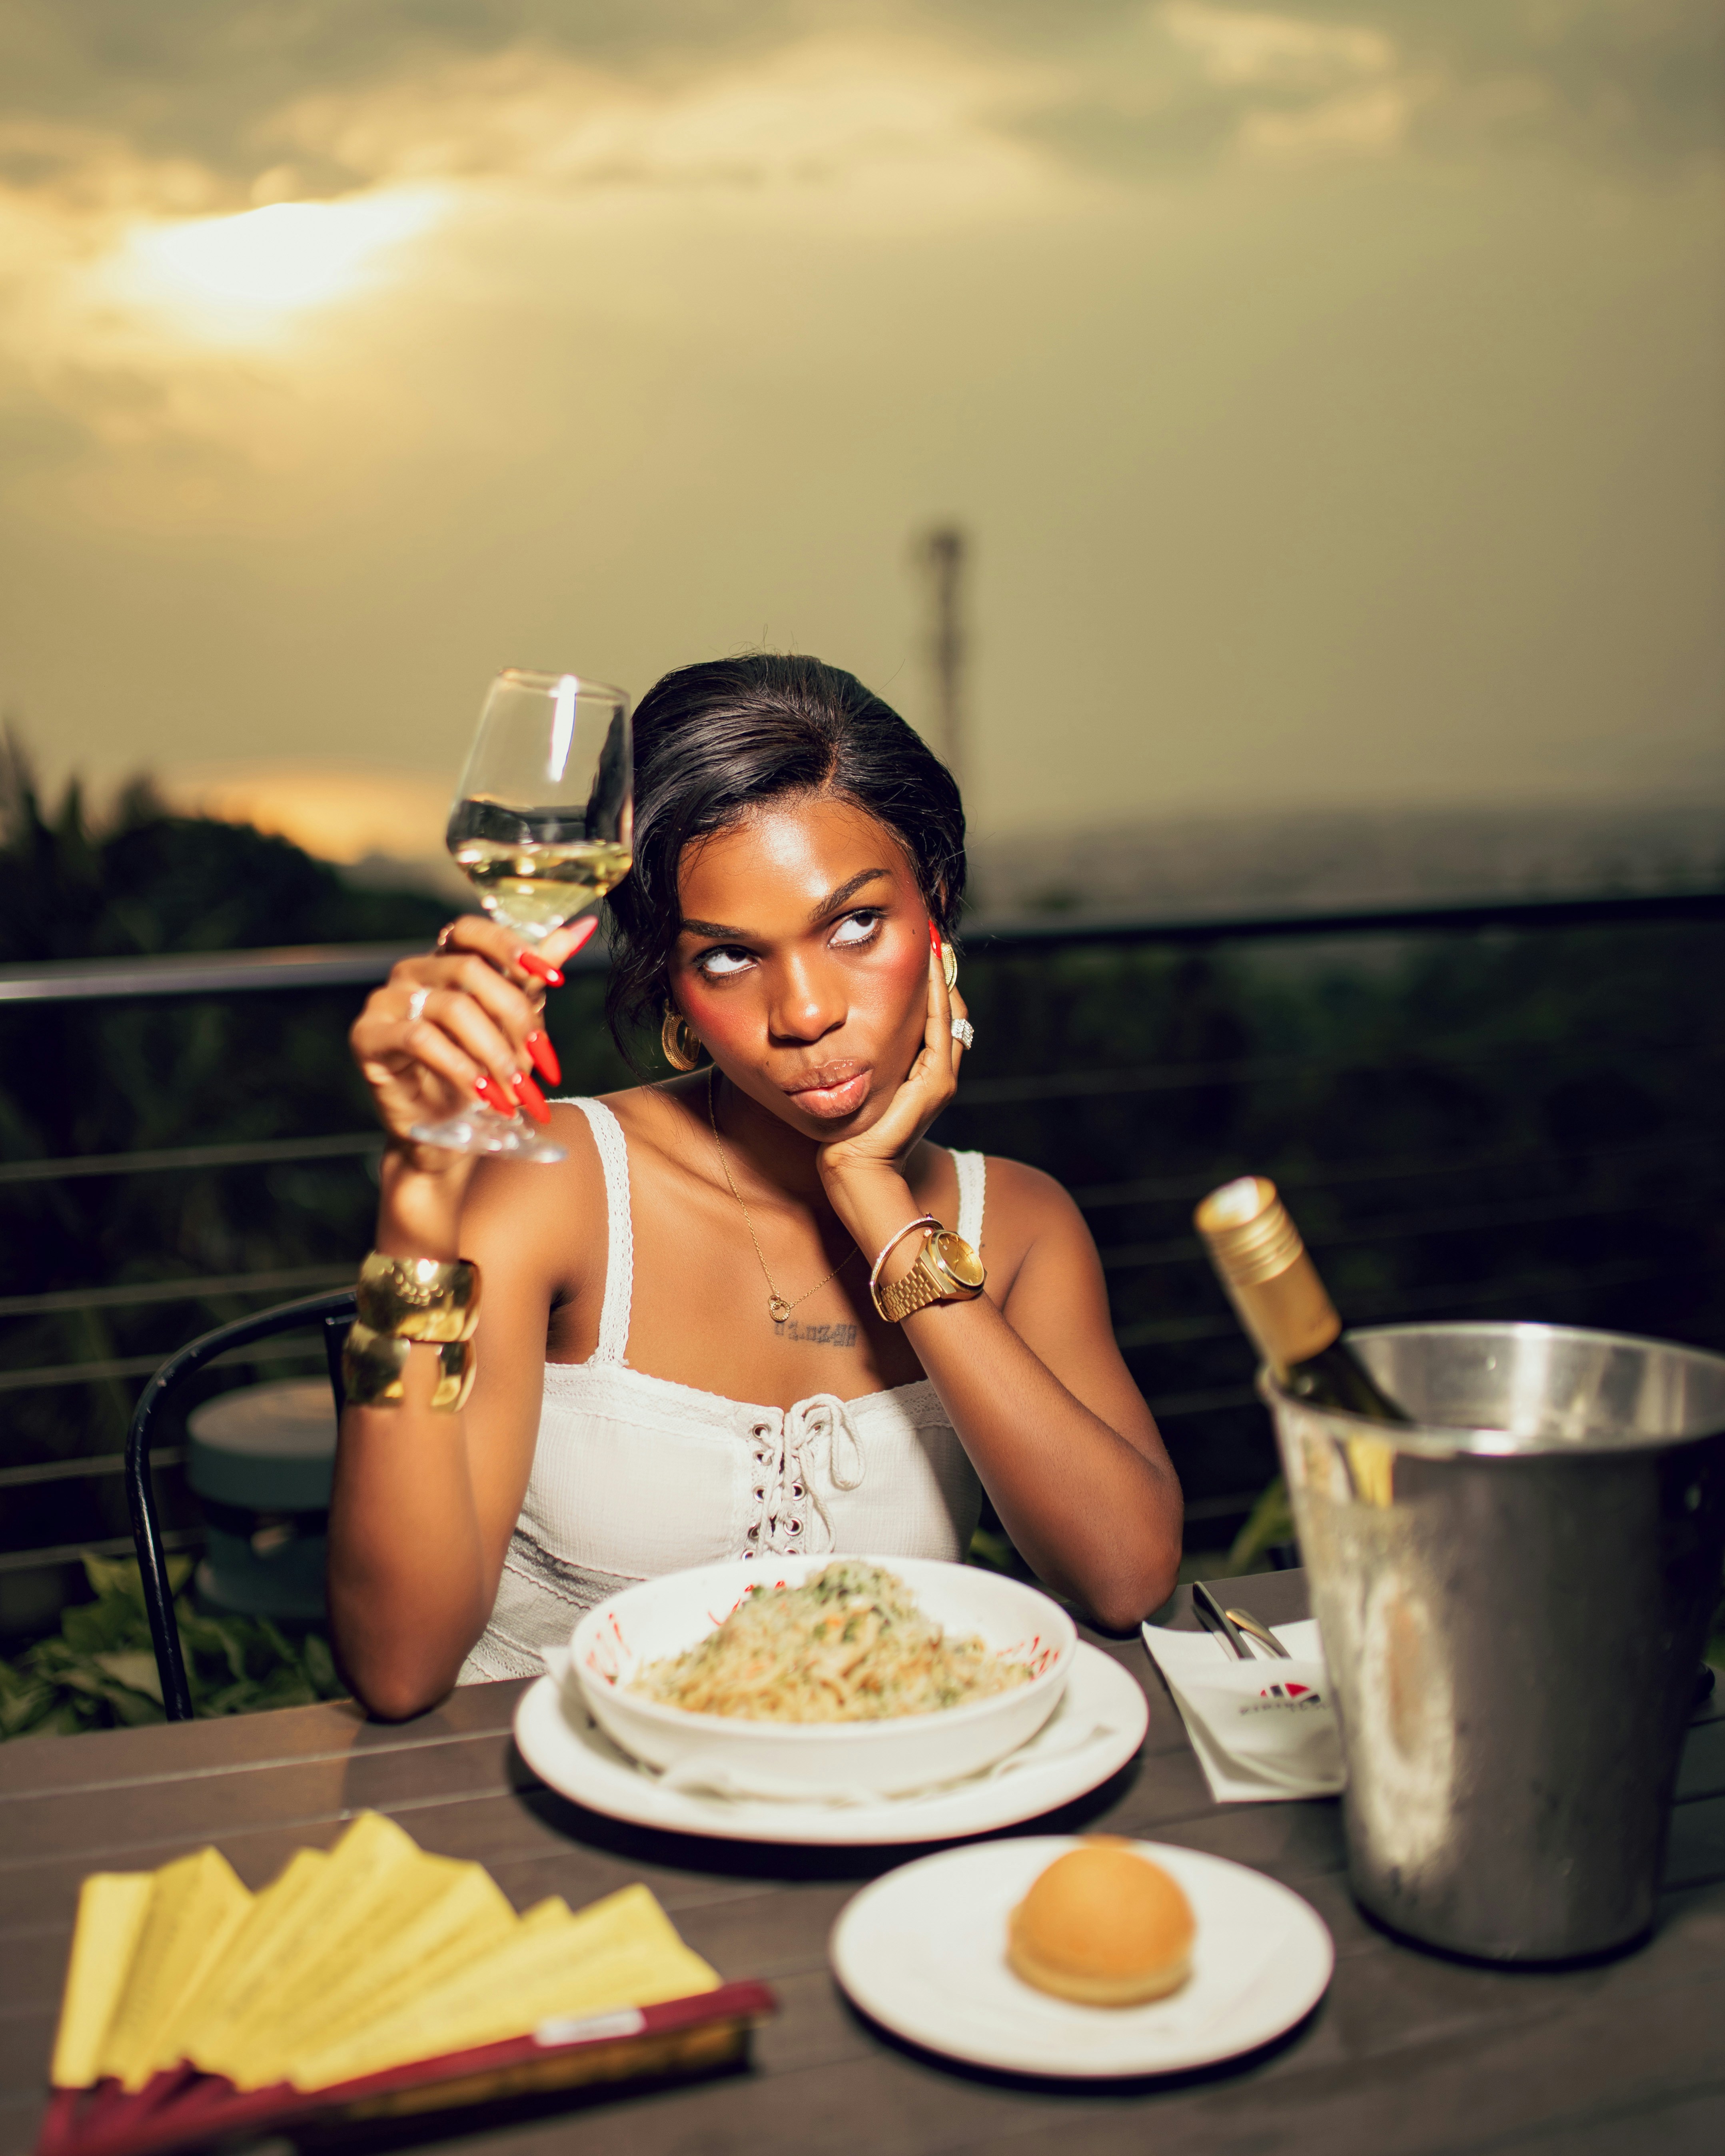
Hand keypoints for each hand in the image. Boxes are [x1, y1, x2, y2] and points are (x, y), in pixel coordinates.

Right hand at [349, 914, 597, 1168]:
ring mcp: (384, 1001)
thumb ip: (536, 975)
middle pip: (470, 971)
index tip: (555, 979)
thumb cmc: (481, 1070)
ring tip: (516, 1091)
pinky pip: (421, 1040)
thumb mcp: (515, 1021)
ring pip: (452, 1007)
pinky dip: (461, 1069)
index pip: (473, 931)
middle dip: (514, 1017)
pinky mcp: (367, 1036)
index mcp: (444, 959)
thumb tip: (582, 928)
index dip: (511, 947)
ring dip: (494, 1053)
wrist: (448, 1132)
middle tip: (539, 1061)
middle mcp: (411, 971)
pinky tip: (484, 1094)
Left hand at [817, 929, 967, 1215]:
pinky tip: (929, 970)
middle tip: (931, 931)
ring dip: (943, 976)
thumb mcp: (857, 1084)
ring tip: (934, 941)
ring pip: (950, 1014)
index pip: (935, 1014)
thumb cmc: (848, 1131)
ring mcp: (940, 1079)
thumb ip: (862, 1058)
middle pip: (950, 1008)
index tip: (921, 945)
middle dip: (942, 970)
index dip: (932, 980)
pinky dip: (937, 997)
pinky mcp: (936, 1085)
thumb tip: (842, 1026)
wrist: (855, 1171)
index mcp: (922, 1071)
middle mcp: (938, 1072)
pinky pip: (940, 1030)